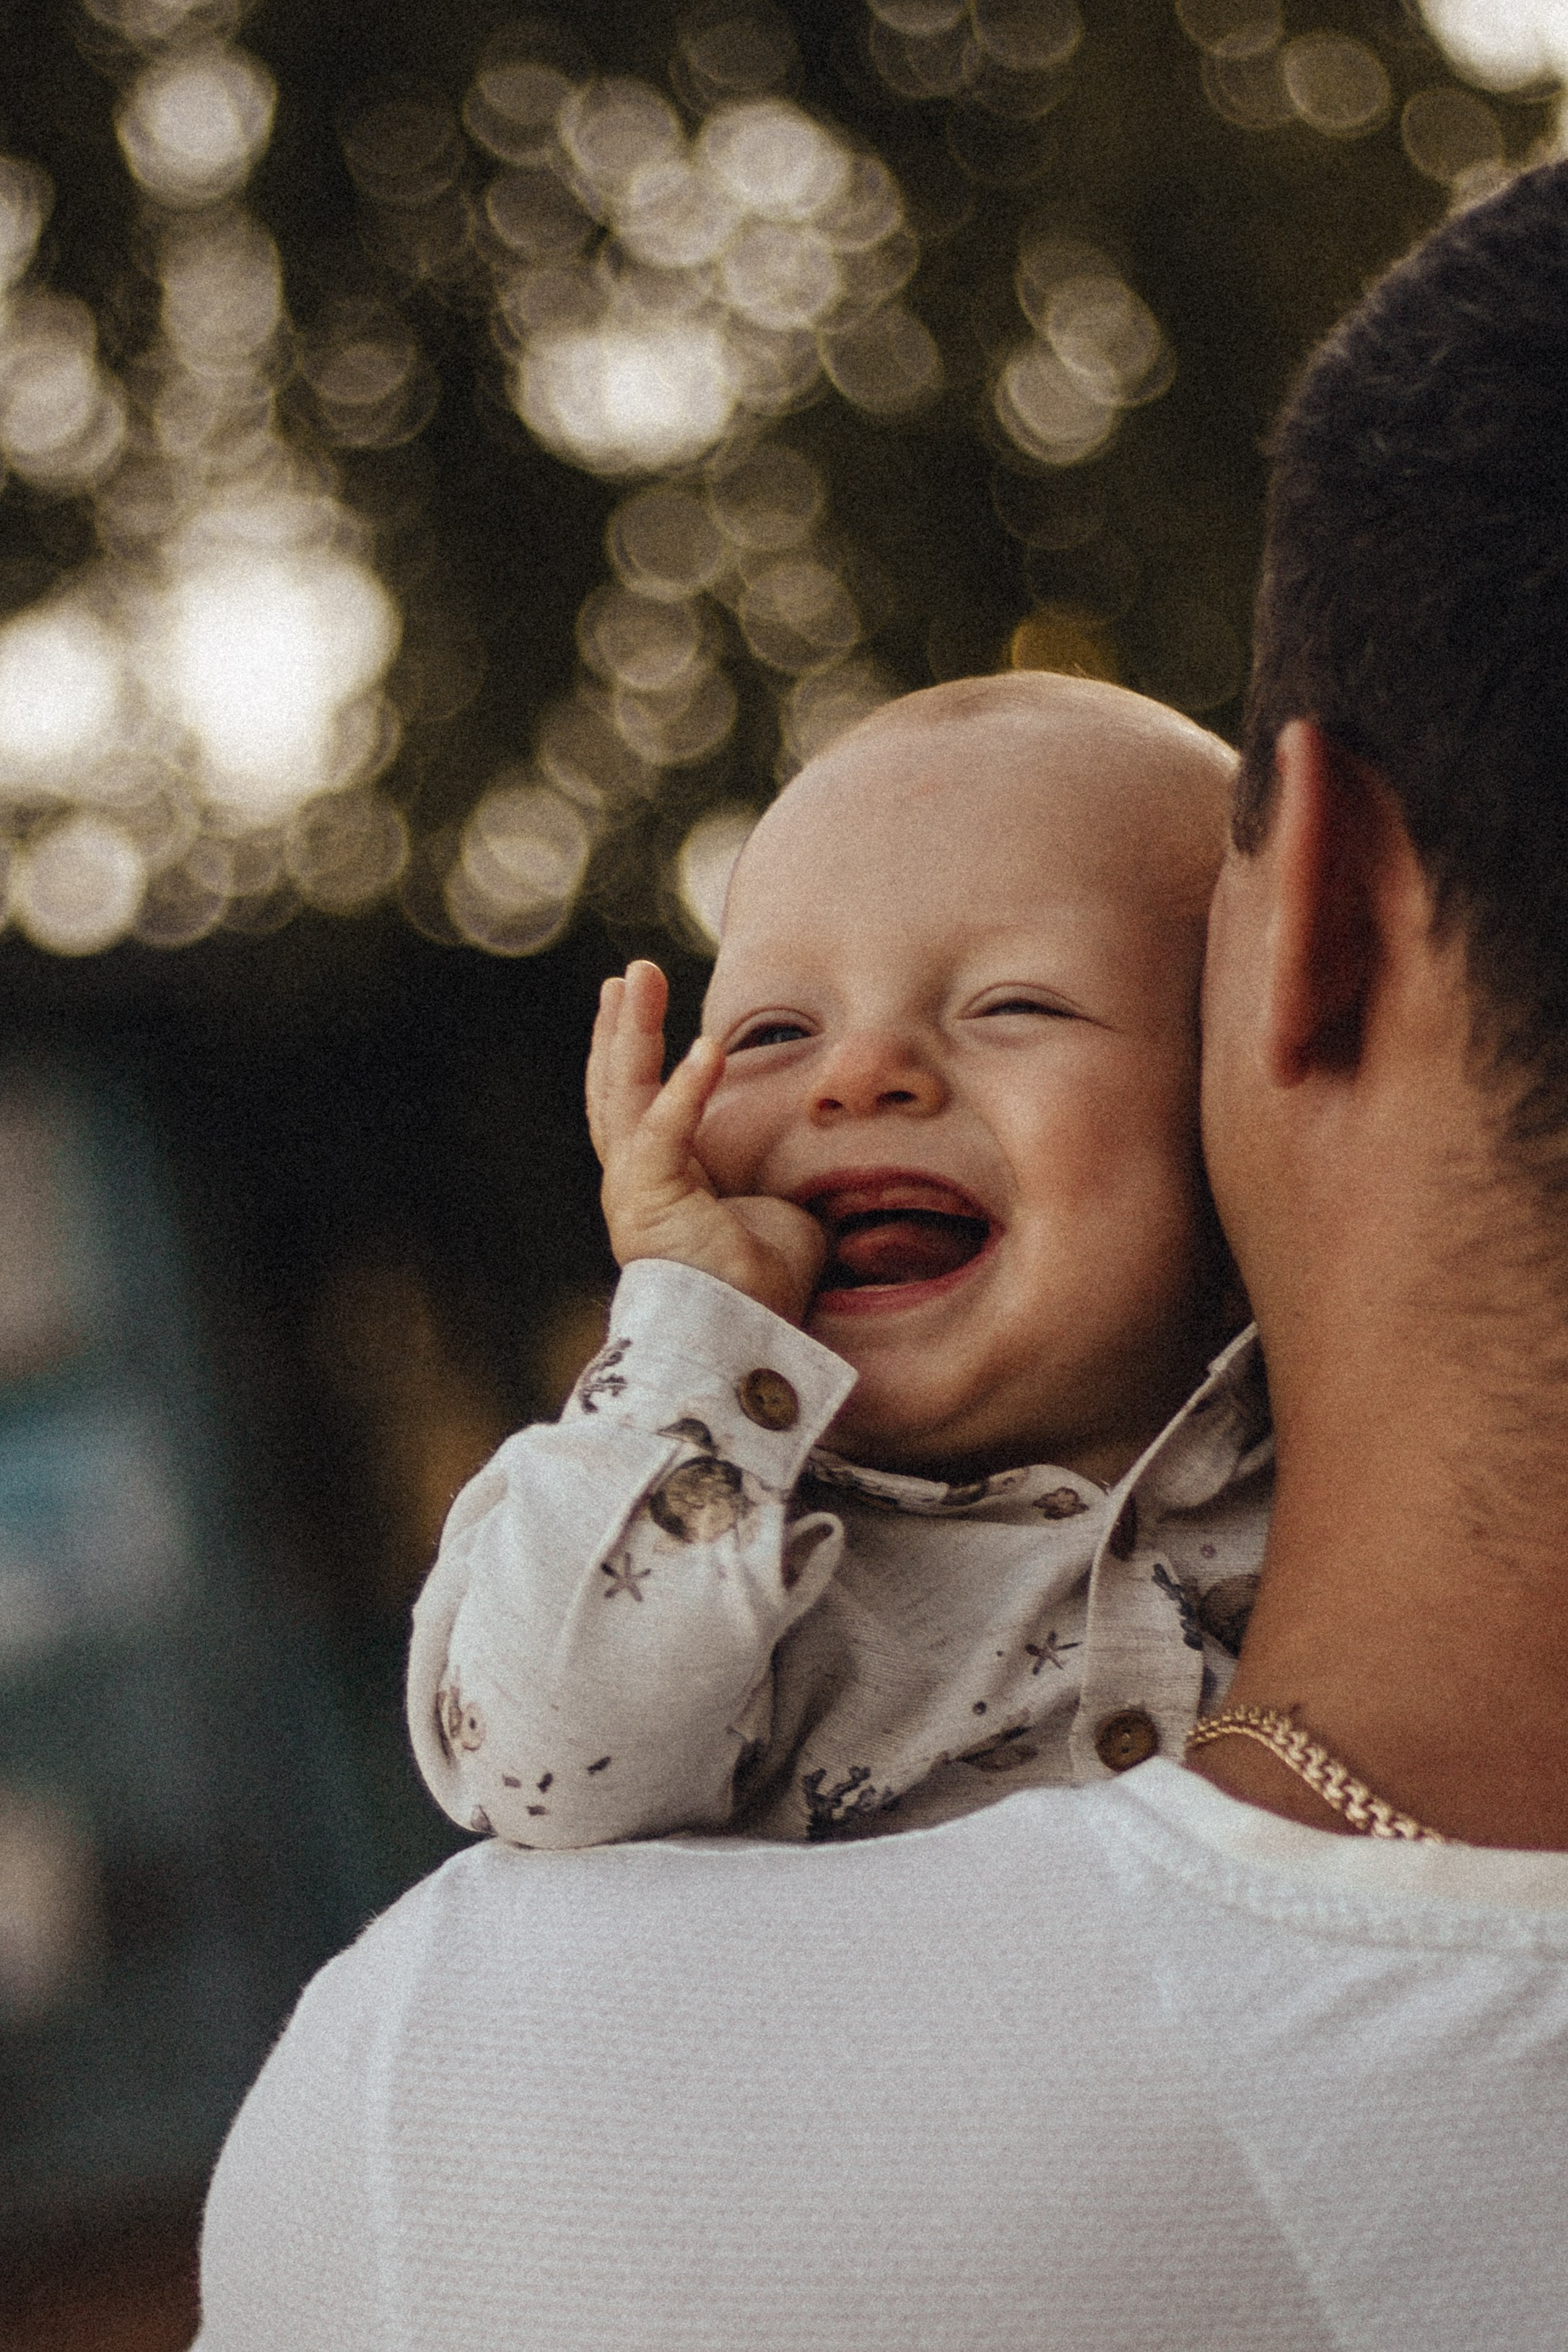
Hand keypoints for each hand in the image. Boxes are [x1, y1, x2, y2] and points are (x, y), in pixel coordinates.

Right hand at [586, 960, 826, 1325]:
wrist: (748, 1341)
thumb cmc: (765, 1290)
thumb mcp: (781, 1212)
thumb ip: (782, 1177)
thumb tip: (827, 1159)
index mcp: (660, 1186)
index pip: (636, 1106)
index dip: (633, 1054)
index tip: (634, 1002)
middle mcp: (634, 1185)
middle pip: (614, 1090)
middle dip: (620, 1028)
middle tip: (627, 975)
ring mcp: (633, 1193)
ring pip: (621, 1096)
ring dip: (630, 1034)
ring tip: (635, 980)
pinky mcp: (650, 1202)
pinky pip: (662, 1134)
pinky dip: (685, 1090)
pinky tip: (707, 1048)